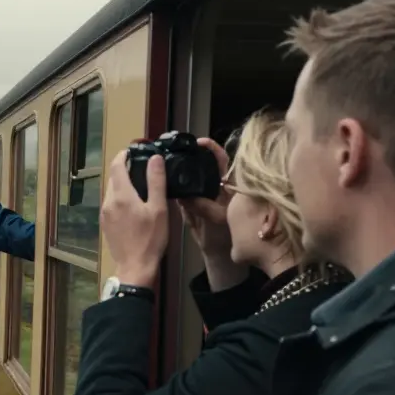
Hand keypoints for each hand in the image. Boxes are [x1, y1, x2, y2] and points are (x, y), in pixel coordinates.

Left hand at [101, 149, 168, 287]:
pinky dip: (120, 198)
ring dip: (122, 184)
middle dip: (125, 169)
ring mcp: (105, 214)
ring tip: (140, 186)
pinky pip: (111, 204)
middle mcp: (108, 202)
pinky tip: (133, 205)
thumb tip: (155, 158)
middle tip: (142, 168)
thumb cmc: (151, 239)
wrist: (135, 268)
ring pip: (111, 191)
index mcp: (121, 195)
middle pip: (113, 178)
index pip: (117, 165)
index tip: (134, 151)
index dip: (124, 155)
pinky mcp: (105, 224)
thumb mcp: (159, 209)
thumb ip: (156, 182)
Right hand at [176, 138, 232, 259]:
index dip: (213, 148)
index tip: (200, 142)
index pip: (223, 160)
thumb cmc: (224, 235)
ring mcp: (203, 194)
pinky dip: (176, 188)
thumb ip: (202, 206)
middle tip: (178, 150)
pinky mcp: (192, 203)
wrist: (216, 253)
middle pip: (205, 165)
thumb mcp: (216, 218)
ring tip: (168, 163)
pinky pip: (183, 192)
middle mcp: (215, 186)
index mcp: (228, 186)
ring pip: (193, 178)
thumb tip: (183, 195)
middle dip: (193, 156)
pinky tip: (166, 184)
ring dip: (182, 172)